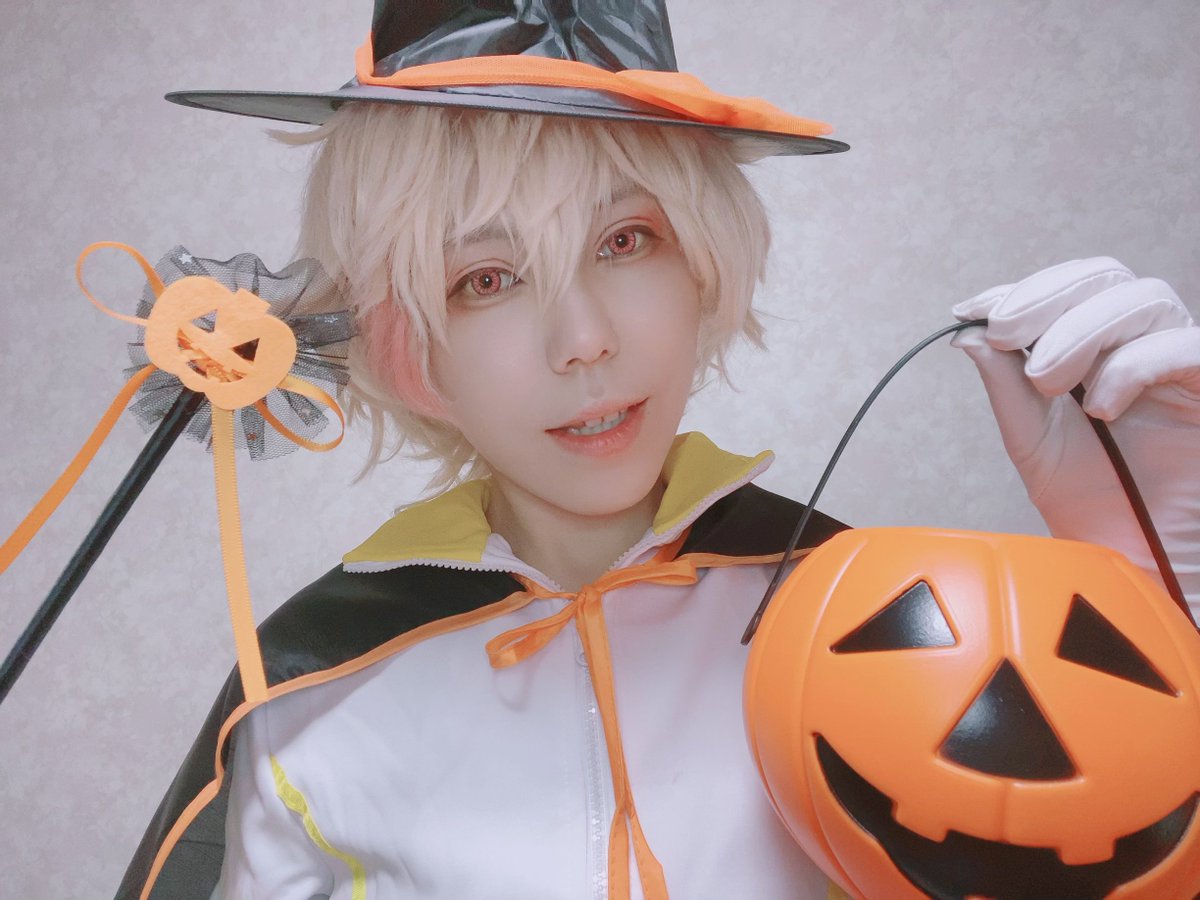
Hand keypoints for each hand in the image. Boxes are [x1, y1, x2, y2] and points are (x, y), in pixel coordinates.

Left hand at [951, 257, 1199, 620]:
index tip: (969, 310)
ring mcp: (1180, 358)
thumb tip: (967, 334)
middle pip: (1103, 275)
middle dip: (1044, 299)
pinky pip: (1182, 346)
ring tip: (1048, 382)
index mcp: (1096, 345)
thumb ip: (1004, 385)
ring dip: (1080, 331)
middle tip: (1006, 335)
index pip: (1063, 288)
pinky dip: (1131, 366)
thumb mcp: (1031, 439)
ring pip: (1141, 297)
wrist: (1141, 556)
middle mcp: (1141, 341)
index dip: (1016, 291)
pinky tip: (1102, 408)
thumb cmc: (1095, 498)